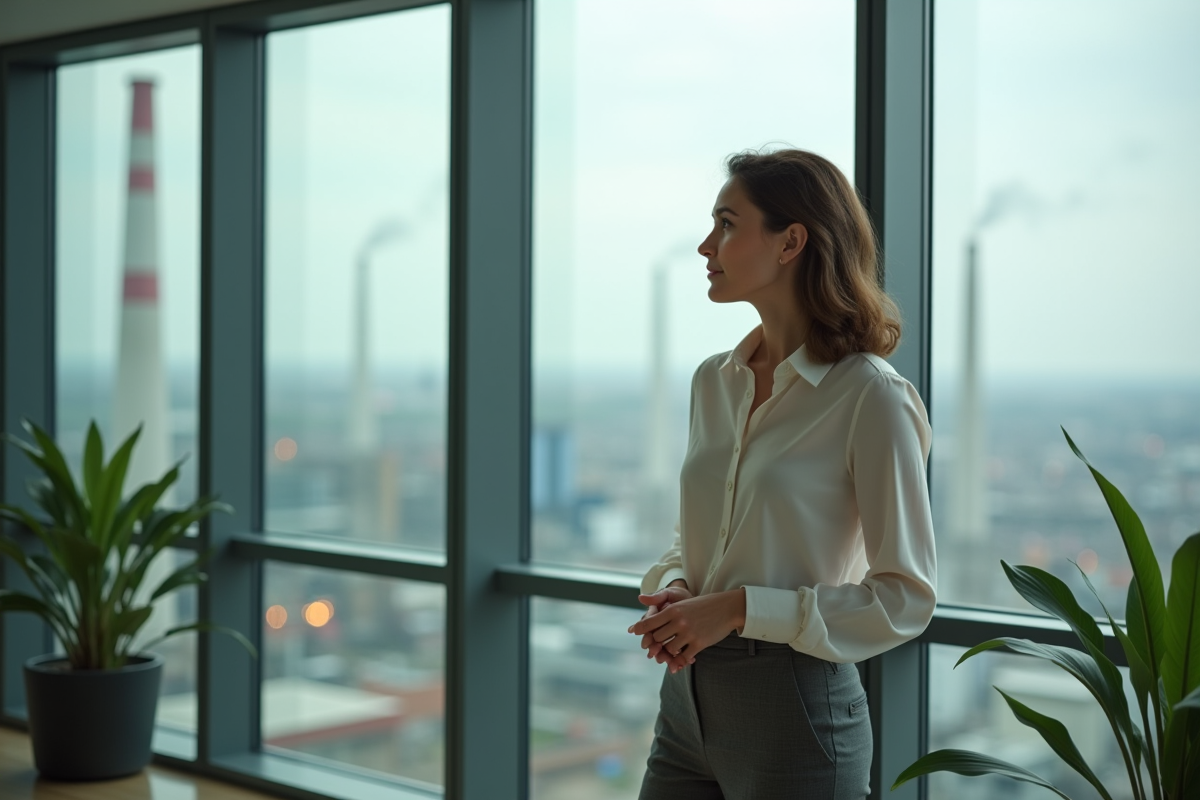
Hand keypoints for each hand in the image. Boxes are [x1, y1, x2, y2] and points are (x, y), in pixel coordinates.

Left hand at [630, 587, 746, 673]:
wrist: (727, 608)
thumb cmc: (704, 604)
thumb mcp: (682, 600)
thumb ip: (662, 603)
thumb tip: (639, 599)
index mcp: (673, 610)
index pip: (650, 622)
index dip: (639, 628)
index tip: (633, 631)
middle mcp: (679, 621)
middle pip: (657, 638)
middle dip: (656, 642)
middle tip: (656, 645)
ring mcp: (689, 633)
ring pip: (669, 649)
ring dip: (669, 652)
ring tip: (671, 651)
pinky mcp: (699, 644)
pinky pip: (683, 657)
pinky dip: (680, 660)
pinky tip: (681, 659)